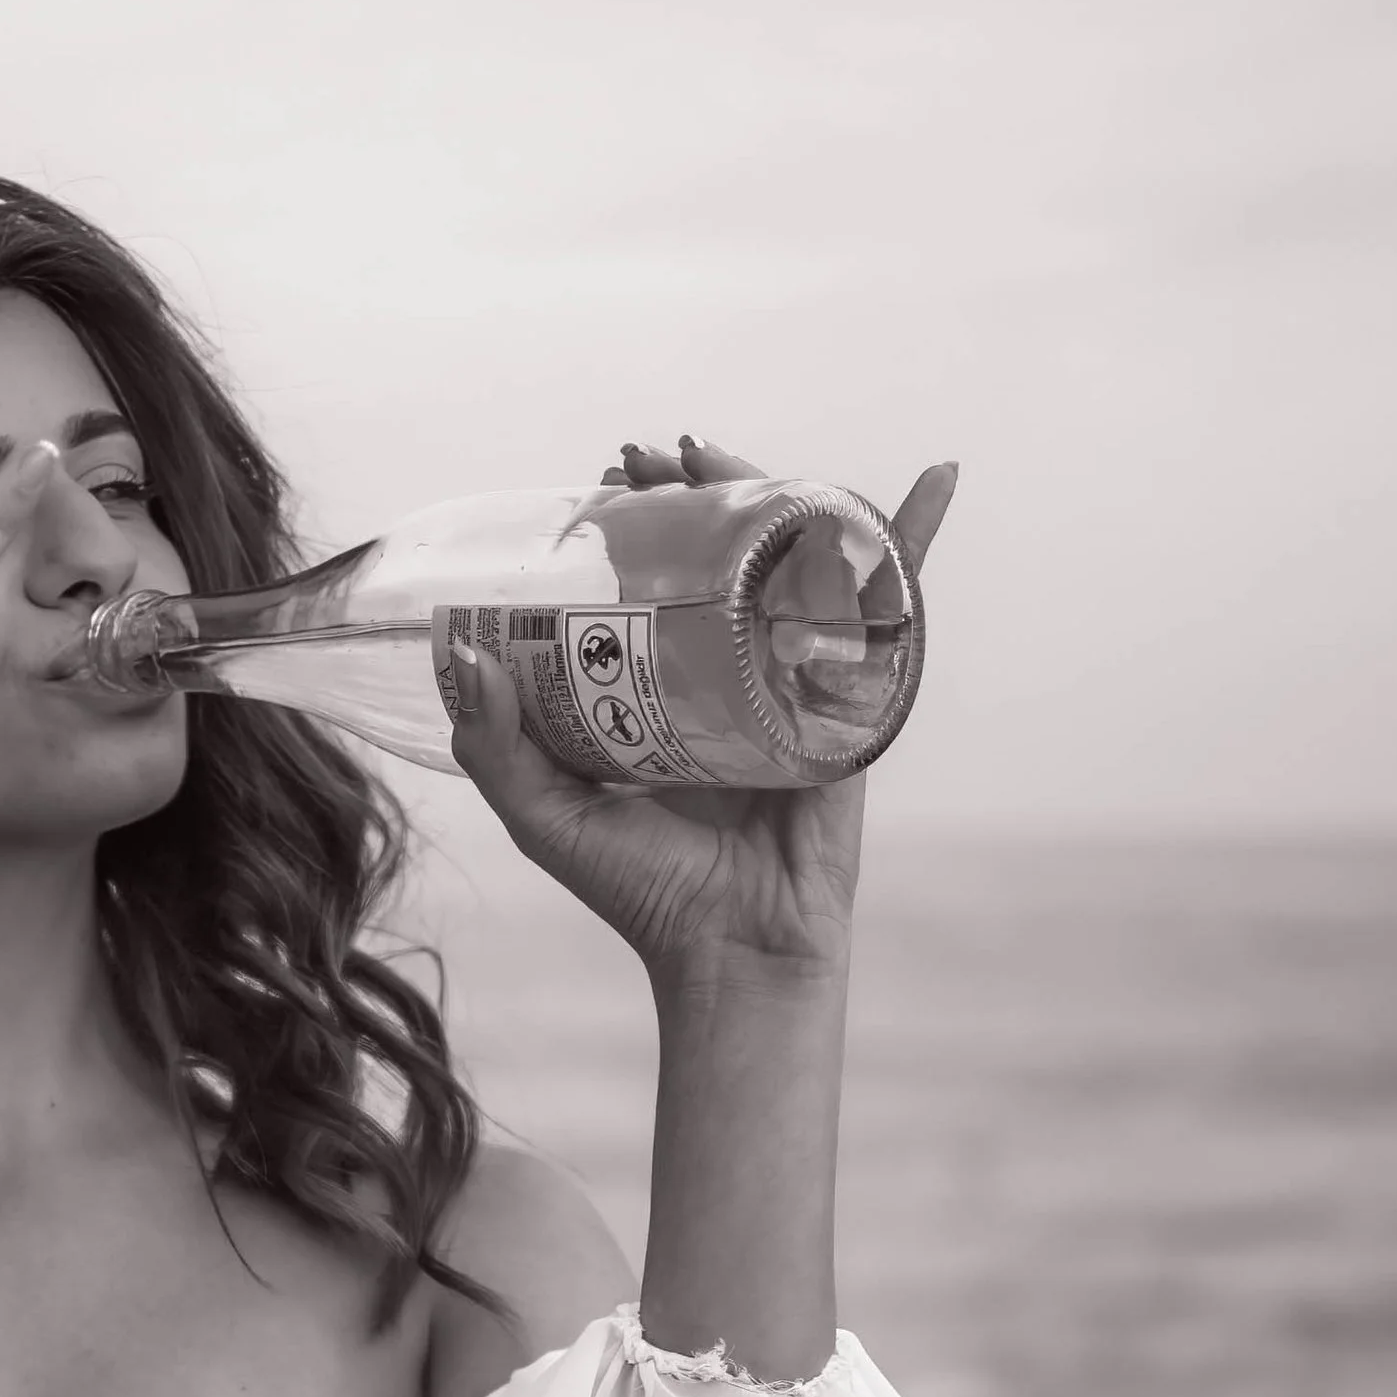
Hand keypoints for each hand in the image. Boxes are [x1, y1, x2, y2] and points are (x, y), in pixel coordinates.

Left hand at [447, 435, 957, 987]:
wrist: (732, 949)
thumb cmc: (644, 891)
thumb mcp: (545, 813)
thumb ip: (495, 745)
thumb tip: (463, 651)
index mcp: (665, 686)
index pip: (653, 578)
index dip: (630, 523)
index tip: (601, 481)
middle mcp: (731, 669)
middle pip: (723, 550)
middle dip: (689, 488)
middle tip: (646, 455)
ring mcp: (795, 673)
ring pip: (791, 557)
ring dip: (768, 486)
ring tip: (710, 446)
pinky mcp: (850, 694)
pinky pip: (892, 608)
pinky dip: (913, 541)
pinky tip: (932, 482)